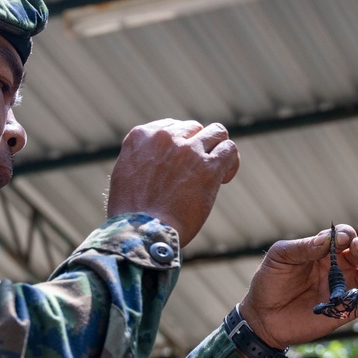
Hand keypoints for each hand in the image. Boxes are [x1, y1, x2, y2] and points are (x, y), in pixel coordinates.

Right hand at [107, 119, 239, 246]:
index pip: (172, 126)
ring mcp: (188, 150)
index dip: (181, 144)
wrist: (142, 231)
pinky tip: (224, 178)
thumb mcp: (125, 175)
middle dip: (199, 147)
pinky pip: (229, 150)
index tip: (182, 163)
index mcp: (141, 136)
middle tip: (198, 171)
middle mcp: (165, 137)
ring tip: (217, 171)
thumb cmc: (132, 214)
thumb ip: (143, 159)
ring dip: (218, 149)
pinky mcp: (209, 167)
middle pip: (194, 129)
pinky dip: (231, 161)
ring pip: (216, 132)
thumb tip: (160, 161)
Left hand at [237, 224, 357, 348]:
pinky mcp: (349, 311)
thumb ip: (303, 247)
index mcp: (325, 250)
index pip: (347, 236)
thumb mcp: (280, 257)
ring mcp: (346, 288)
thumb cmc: (269, 283)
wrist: (263, 318)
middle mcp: (341, 266)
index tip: (341, 241)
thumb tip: (328, 241)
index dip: (348, 235)